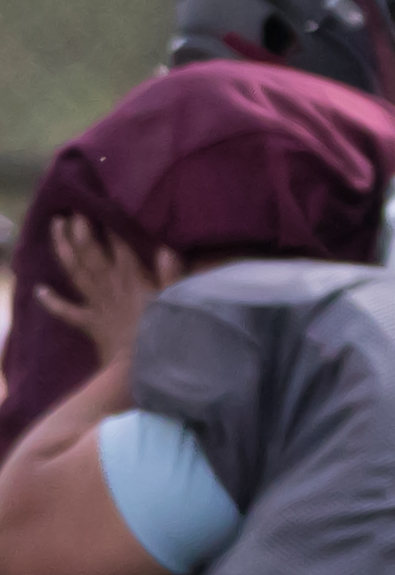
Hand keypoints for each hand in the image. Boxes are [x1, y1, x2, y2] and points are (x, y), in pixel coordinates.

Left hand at [38, 219, 177, 370]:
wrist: (138, 371)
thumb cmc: (164, 337)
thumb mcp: (175, 304)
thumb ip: (171, 277)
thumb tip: (165, 250)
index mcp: (133, 280)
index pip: (121, 246)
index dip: (112, 225)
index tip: (105, 204)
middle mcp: (110, 286)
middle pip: (91, 252)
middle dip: (81, 230)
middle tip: (73, 210)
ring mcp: (97, 303)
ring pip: (75, 271)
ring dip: (63, 248)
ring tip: (54, 226)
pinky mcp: (90, 323)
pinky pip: (66, 311)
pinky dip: (52, 301)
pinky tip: (39, 290)